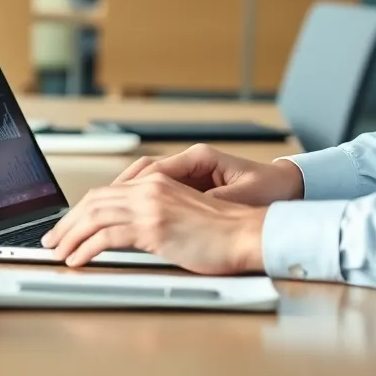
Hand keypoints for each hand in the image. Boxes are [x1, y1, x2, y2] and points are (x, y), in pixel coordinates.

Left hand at [41, 173, 266, 273]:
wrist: (246, 233)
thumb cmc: (223, 230)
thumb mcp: (182, 213)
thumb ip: (155, 214)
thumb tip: (129, 232)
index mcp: (157, 182)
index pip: (107, 191)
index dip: (82, 209)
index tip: (68, 225)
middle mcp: (151, 188)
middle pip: (95, 200)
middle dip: (68, 221)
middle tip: (53, 239)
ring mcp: (151, 206)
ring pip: (95, 215)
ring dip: (71, 235)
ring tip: (58, 252)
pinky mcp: (154, 227)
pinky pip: (107, 236)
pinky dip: (86, 248)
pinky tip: (78, 260)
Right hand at [111, 143, 304, 205]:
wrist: (287, 186)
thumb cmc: (267, 189)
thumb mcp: (240, 198)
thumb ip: (210, 202)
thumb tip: (184, 211)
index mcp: (199, 158)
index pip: (152, 171)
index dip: (127, 190)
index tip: (107, 206)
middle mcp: (190, 160)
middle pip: (139, 173)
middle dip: (112, 193)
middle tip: (88, 212)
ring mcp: (189, 171)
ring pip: (142, 180)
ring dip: (120, 197)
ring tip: (96, 215)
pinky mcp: (191, 184)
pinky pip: (154, 189)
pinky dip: (136, 201)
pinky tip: (122, 217)